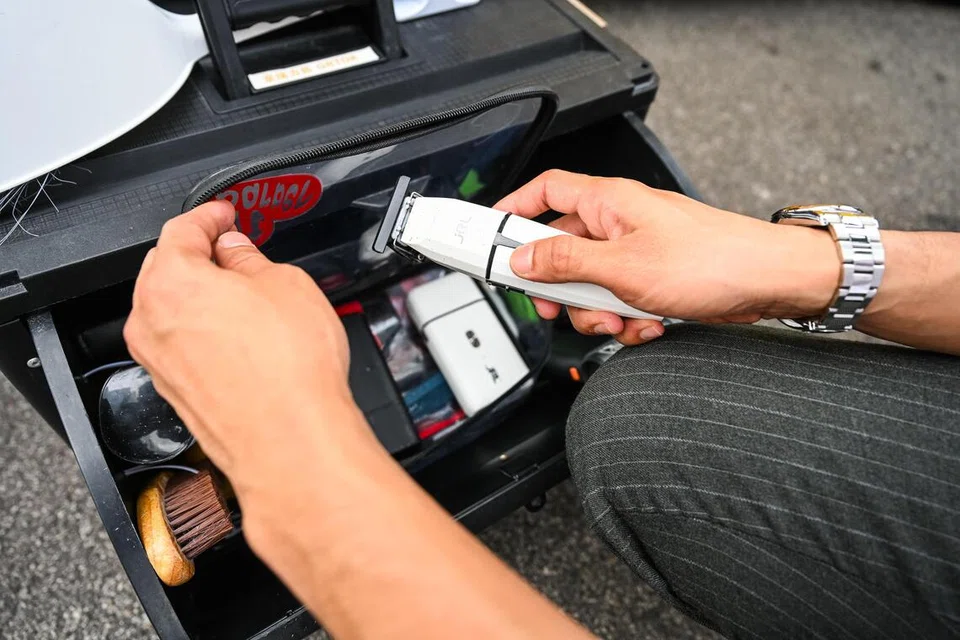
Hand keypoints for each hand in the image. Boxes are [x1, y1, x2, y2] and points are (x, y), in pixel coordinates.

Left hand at [124, 202, 375, 509]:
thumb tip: (237, 251)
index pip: (181, 229)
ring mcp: (158, 361)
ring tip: (247, 296)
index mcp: (171, 282)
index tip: (224, 213)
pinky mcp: (174, 392)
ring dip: (201, 295)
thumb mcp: (286, 285)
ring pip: (171, 310)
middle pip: (166, 269)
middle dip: (200, 254)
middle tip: (235, 249)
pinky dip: (203, 331)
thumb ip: (250, 259)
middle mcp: (151, 321)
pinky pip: (182, 345)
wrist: (290, 440)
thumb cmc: (288, 369)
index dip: (209, 215)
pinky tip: (241, 336)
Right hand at [497, 170, 840, 344]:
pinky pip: (618, 298)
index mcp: (608, 202)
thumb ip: (565, 261)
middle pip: (561, 249)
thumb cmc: (713, 260)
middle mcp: (619, 222)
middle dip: (561, 286)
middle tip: (560, 304)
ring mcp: (636, 251)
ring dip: (597, 310)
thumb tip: (523, 259)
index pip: (545, 190)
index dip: (513, 209)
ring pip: (589, 282)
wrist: (769, 283)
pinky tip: (647, 323)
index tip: (490, 234)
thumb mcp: (622, 266)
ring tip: (622, 318)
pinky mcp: (653, 278)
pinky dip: (626, 317)